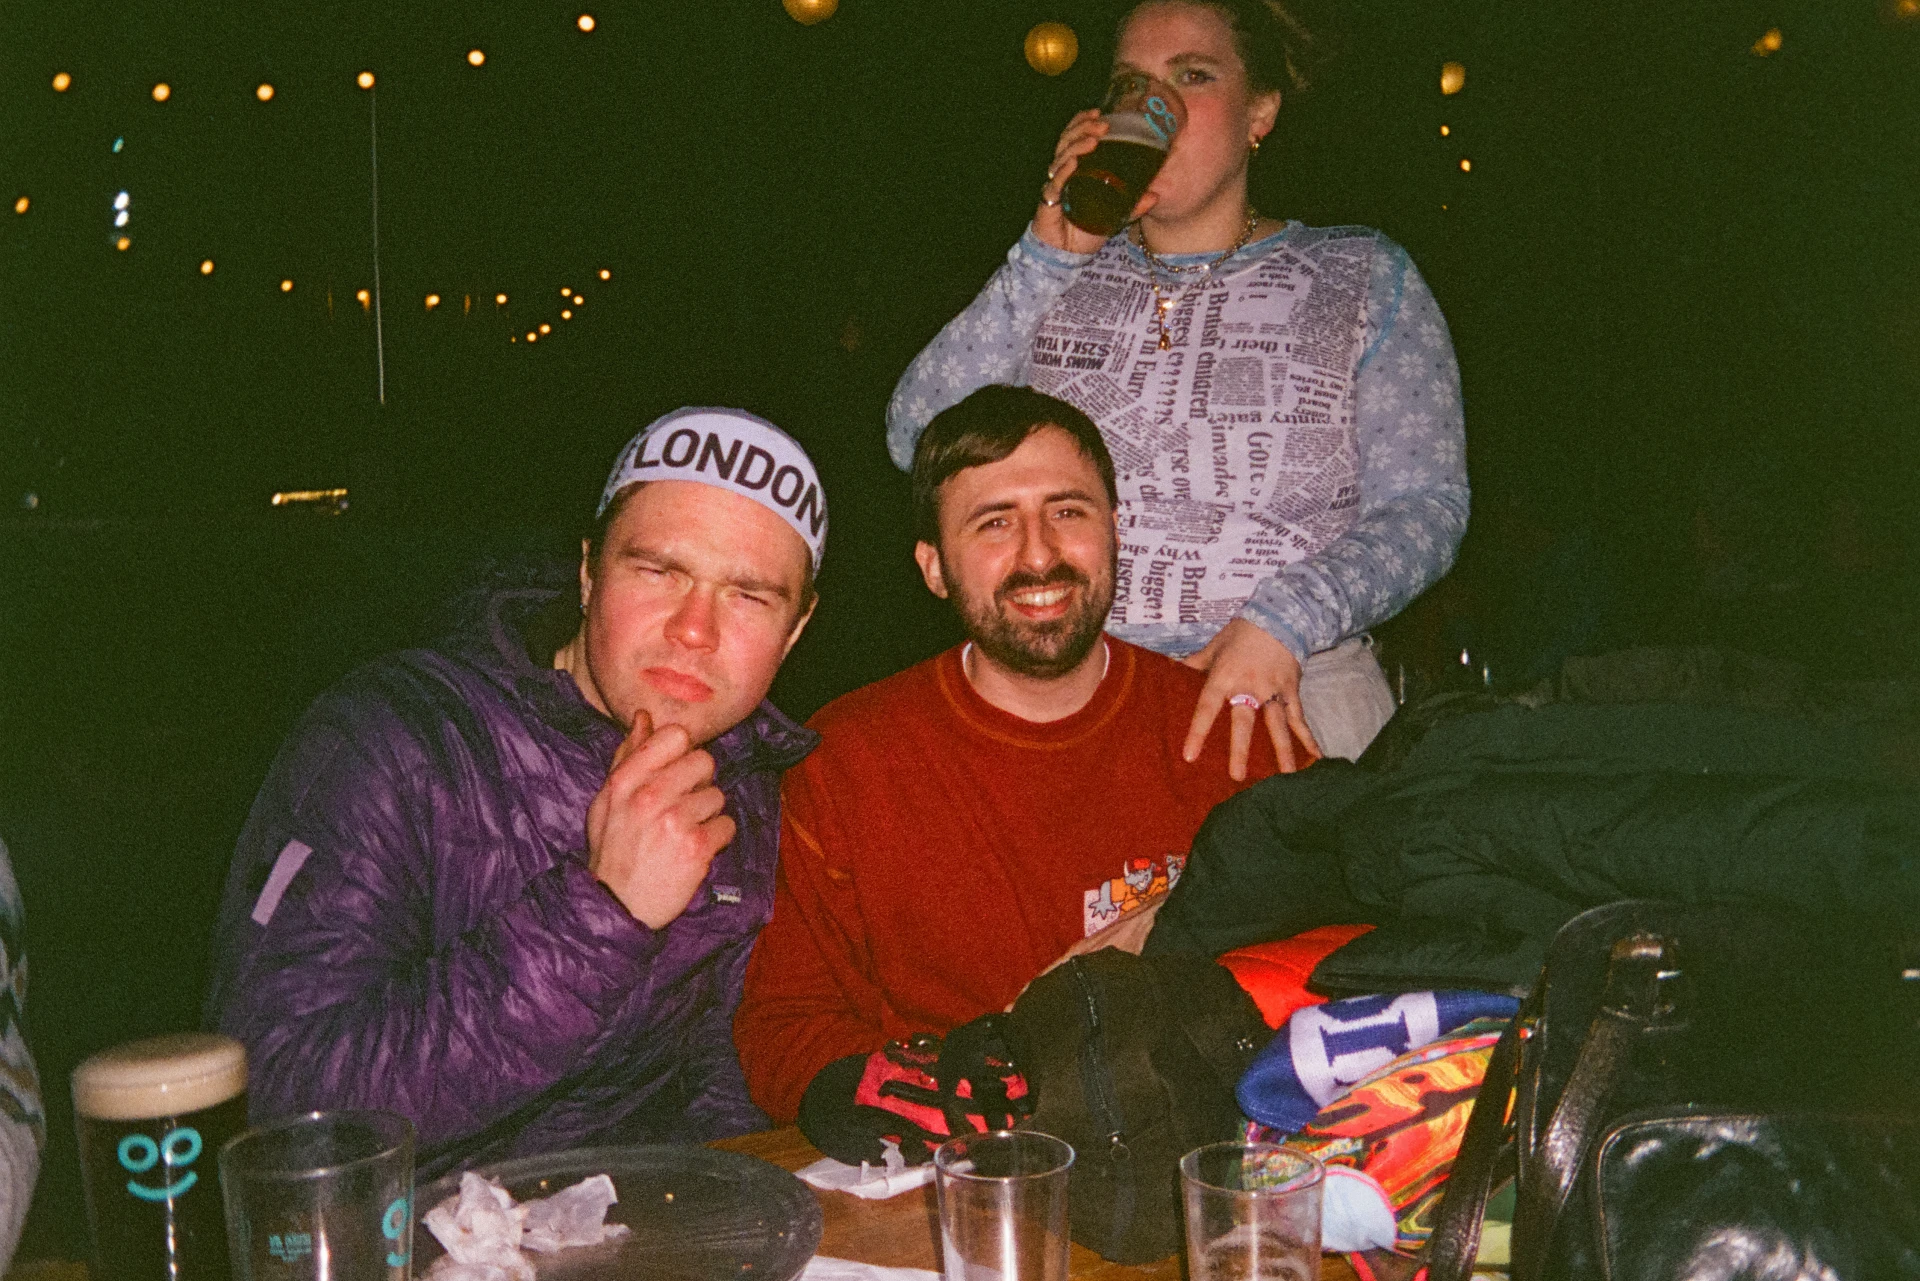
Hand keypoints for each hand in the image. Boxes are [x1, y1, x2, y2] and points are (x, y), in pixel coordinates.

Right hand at [585, 712, 736, 928]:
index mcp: (625, 781)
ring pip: (717, 795)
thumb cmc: (613, 850)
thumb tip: (644, 717)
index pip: (674, 736)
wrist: (617, 907)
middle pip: (704, 761)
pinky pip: (727, 825)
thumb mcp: (607, 801)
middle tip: (681, 807)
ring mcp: (675, 821)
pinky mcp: (697, 848)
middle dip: (698, 783)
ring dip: (707, 814)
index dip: (682, 753)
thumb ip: (627, 756)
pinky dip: (717, 839)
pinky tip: (695, 850)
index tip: (674, 773)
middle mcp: (650, 796)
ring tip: (684, 833)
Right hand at [1035, 110, 1158, 252]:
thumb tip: (1156, 195)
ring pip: (1061, 156)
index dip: (1082, 122)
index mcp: (1075, 168)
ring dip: (1077, 145)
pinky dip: (1064, 171)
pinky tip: (1074, 162)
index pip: (1074, 137)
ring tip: (1093, 139)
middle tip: (1102, 124)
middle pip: (1067, 141)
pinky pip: (1055, 182)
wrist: (1066, 254)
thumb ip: (1134, 204)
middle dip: (1083, 128)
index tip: (1098, 111)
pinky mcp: (1049, 201)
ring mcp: (1055, 185)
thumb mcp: (1115, 214)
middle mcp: (1062, 172)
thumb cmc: (1086, 229)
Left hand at [1180, 620, 1321, 779]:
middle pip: (1244, 723)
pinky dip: (1308, 738)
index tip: (1191, 756)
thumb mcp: (1214, 646)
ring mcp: (1273, 691)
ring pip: (1276, 726)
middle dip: (1240, 749)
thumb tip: (1168, 670)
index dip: (1198, 732)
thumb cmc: (1241, 633)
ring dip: (1281, 752)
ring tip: (1285, 777)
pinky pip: (1299, 718)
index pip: (1207, 708)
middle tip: (1237, 776)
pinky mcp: (1291, 690)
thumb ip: (1194, 664)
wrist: (1278, 617)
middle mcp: (1249, 687)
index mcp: (1224, 677)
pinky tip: (1316, 757)